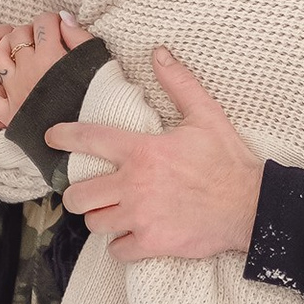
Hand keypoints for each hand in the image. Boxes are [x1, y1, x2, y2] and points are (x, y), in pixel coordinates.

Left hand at [0, 10, 91, 127]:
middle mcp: (28, 70)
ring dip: (4, 45)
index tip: (57, 25)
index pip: (44, 23)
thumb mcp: (97, 63)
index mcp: (51, 56)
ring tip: (15, 47)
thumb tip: (64, 17)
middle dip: (29, 30)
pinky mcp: (9, 113)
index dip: (51, 19)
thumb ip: (79, 37)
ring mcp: (15, 92)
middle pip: (19, 35)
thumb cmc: (100, 101)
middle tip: (40, 37)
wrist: (92, 142)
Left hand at [48, 44, 263, 262]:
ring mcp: (141, 217)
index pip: (89, 140)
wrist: (252, 206)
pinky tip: (131, 238)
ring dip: (100, 219)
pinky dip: (121, 246)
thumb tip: (159, 53)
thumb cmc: (228, 160)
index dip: (63, 137)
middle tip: (90, 193)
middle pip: (79, 195)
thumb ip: (179, 84)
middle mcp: (135, 184)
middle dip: (78, 194)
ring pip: (94, 223)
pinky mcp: (153, 243)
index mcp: (143, 151)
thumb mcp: (206, 115)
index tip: (51, 138)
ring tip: (112, 214)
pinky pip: (117, 250)